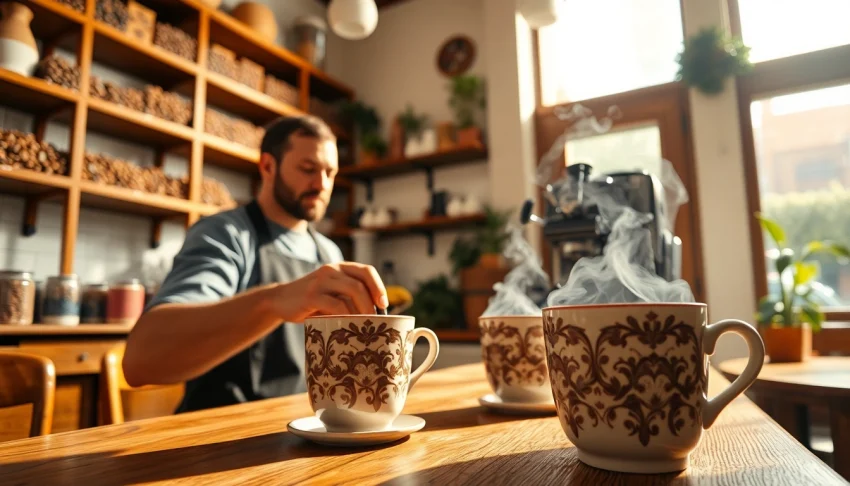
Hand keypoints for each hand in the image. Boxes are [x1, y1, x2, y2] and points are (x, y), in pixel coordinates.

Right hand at [271, 262, 388, 321]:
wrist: (280, 300)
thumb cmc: (312, 301)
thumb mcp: (332, 294)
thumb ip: (349, 297)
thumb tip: (377, 315)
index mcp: (340, 267)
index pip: (367, 271)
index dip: (379, 287)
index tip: (384, 305)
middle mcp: (332, 269)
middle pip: (361, 283)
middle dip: (372, 303)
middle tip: (376, 321)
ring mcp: (321, 281)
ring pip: (352, 290)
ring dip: (363, 310)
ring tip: (365, 325)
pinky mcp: (312, 295)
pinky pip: (336, 304)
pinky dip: (346, 316)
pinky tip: (348, 326)